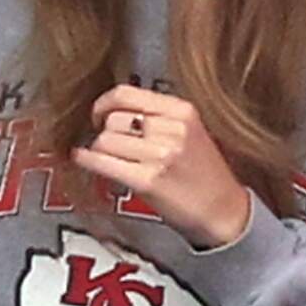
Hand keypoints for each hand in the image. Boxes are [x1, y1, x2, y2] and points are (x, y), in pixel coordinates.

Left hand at [69, 87, 256, 249]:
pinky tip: (82, 159)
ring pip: (105, 139)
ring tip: (104, 156)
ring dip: (98, 149)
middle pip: (113, 118)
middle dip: (103, 130)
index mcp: (183, 111)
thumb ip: (158, 116)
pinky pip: (102, 162)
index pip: (126, 93)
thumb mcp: (191, 131)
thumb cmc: (204, 174)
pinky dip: (86, 160)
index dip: (104, 103)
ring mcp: (160, 155)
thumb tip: (113, 109)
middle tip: (105, 141)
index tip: (99, 113)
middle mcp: (172, 129)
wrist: (223, 212)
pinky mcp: (148, 181)